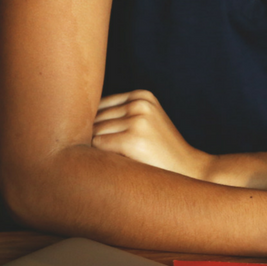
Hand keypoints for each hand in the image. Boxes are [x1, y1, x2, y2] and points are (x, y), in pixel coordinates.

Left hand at [91, 90, 212, 177]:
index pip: (99, 105)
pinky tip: (105, 165)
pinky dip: (96, 156)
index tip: (94, 140)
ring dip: (91, 146)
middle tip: (95, 154)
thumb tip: (75, 119)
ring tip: (100, 161)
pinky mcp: (133, 140)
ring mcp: (137, 121)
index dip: (93, 124)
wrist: (192, 170)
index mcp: (142, 95)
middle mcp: (139, 104)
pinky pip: (97, 145)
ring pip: (93, 131)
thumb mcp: (148, 122)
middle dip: (91, 135)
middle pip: (94, 117)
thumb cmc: (163, 151)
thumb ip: (121, 115)